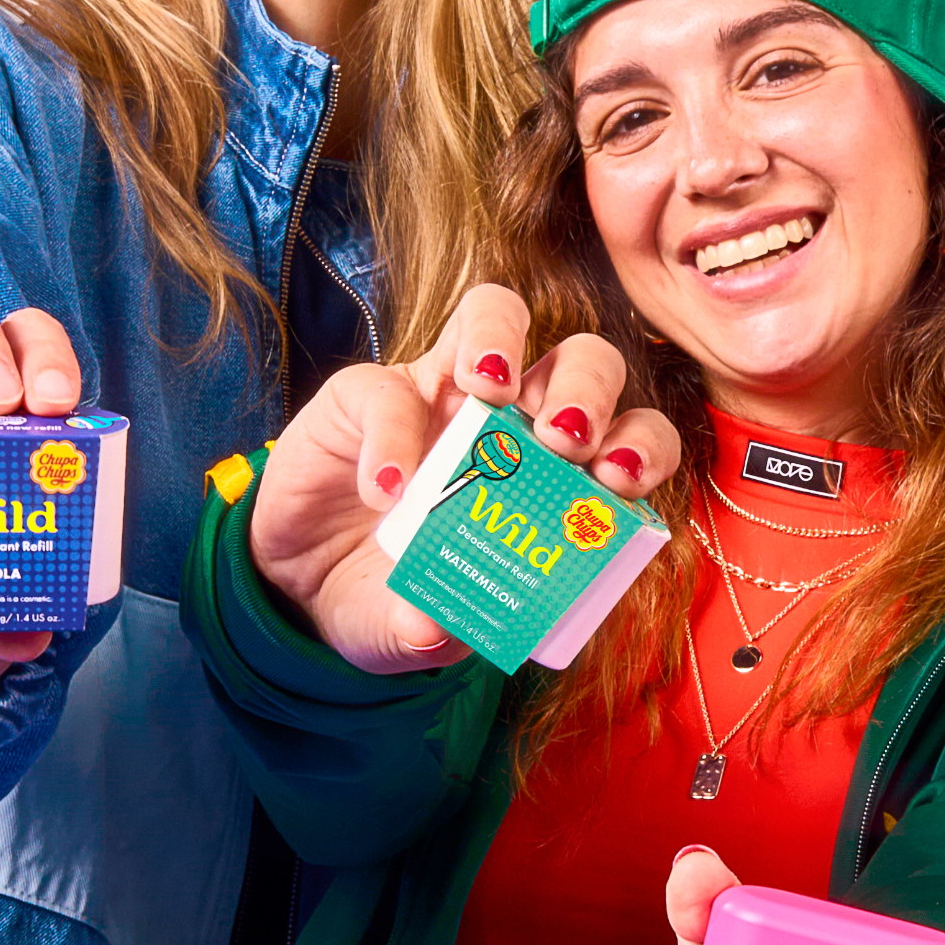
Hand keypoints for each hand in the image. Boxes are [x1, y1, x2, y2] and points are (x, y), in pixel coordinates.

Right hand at [249, 283, 680, 672]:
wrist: (302, 588)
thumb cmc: (395, 597)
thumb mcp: (420, 630)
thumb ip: (434, 630)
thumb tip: (433, 628)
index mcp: (556, 477)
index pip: (627, 438)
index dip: (642, 446)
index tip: (622, 480)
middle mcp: (511, 421)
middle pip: (581, 361)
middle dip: (587, 388)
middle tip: (565, 441)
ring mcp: (439, 392)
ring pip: (496, 314)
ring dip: (502, 340)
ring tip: (489, 393)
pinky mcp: (365, 392)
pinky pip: (386, 388)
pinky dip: (390, 433)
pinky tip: (383, 491)